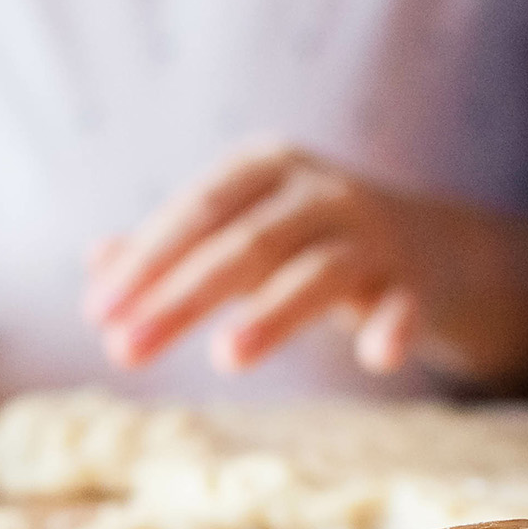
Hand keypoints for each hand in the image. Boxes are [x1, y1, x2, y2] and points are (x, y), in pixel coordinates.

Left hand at [84, 144, 424, 375]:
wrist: (433, 248)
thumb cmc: (312, 240)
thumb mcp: (244, 229)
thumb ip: (176, 246)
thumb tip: (94, 268)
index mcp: (267, 169)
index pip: (197, 212)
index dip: (146, 262)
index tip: (98, 315)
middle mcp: (321, 192)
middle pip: (244, 244)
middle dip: (181, 298)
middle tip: (126, 352)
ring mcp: (373, 235)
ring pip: (317, 272)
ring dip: (272, 314)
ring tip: (224, 359)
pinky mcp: (416, 282)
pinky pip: (404, 304)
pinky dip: (394, 326)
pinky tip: (376, 358)